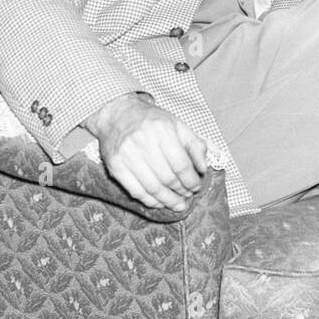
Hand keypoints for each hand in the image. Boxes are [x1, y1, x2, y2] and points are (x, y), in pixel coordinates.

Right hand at [84, 93, 207, 211]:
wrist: (118, 114)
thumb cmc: (151, 121)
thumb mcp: (177, 124)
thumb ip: (194, 144)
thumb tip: (203, 168)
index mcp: (162, 129)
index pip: (181, 164)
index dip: (191, 180)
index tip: (196, 186)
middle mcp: (143, 141)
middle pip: (167, 177)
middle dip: (181, 191)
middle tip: (188, 195)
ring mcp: (127, 155)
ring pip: (152, 187)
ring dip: (168, 200)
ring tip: (178, 204)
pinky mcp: (115, 166)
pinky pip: (135, 190)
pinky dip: (149, 201)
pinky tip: (159, 203)